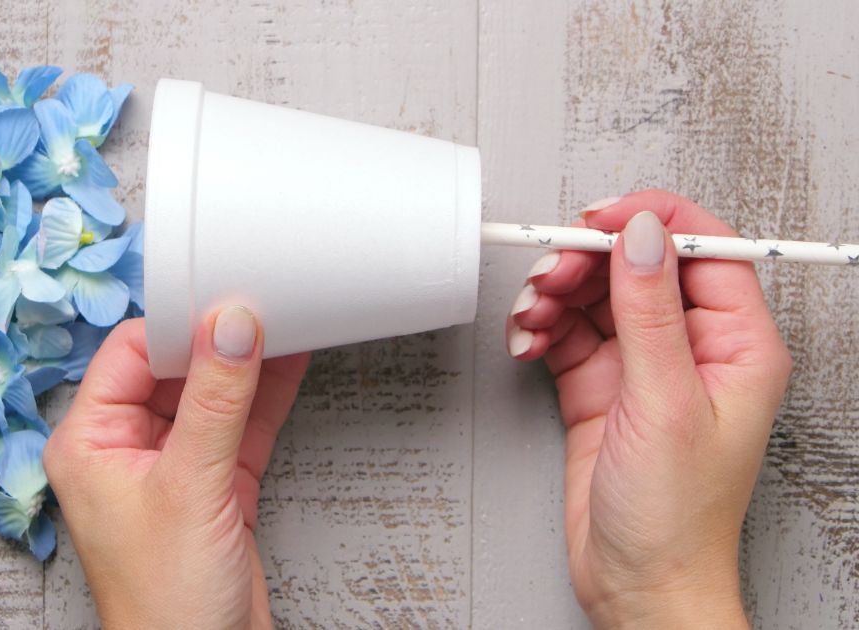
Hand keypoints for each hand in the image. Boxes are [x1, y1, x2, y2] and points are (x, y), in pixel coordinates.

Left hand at [44, 308, 309, 628]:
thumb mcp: (190, 488)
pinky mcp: (213, 487)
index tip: (224, 301)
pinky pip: (240, 426)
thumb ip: (215, 402)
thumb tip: (230, 329)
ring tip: (285, 323)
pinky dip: (266, 398)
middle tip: (262, 306)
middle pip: (173, 370)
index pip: (130, 354)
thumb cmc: (164, 604)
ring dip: (247, 365)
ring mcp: (172, 468)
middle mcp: (125, 450)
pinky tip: (289, 365)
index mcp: (89, 443)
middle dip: (217, 340)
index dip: (177, 325)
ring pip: (212, 396)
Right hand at [505, 190, 790, 628]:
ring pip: (595, 296)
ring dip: (555, 295)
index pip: (702, 250)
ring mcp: (642, 367)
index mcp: (737, 345)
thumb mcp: (665, 403)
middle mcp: (691, 349)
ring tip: (532, 314)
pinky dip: (540, 329)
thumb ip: (649, 312)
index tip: (601, 220)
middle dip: (587, 262)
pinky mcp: (600, 387)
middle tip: (551, 275)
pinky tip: (528, 342)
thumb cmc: (676, 516)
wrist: (636, 583)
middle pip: (636, 267)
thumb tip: (642, 236)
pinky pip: (566, 333)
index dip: (651, 223)